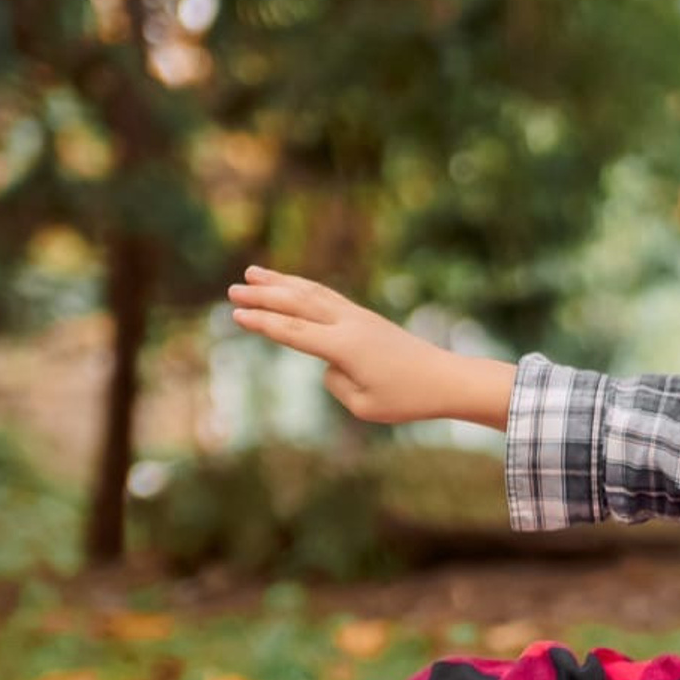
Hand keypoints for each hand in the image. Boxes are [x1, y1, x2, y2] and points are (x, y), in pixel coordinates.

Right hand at [227, 266, 513, 428]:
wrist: (447, 380)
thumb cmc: (407, 399)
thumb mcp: (363, 406)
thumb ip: (336, 382)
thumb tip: (328, 364)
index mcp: (344, 347)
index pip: (294, 332)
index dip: (263, 323)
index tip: (236, 316)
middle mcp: (349, 325)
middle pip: (298, 304)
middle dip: (264, 296)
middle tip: (233, 291)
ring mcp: (358, 317)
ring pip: (312, 293)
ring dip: (281, 282)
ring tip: (252, 273)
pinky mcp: (366, 317)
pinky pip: (327, 296)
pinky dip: (304, 287)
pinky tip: (290, 284)